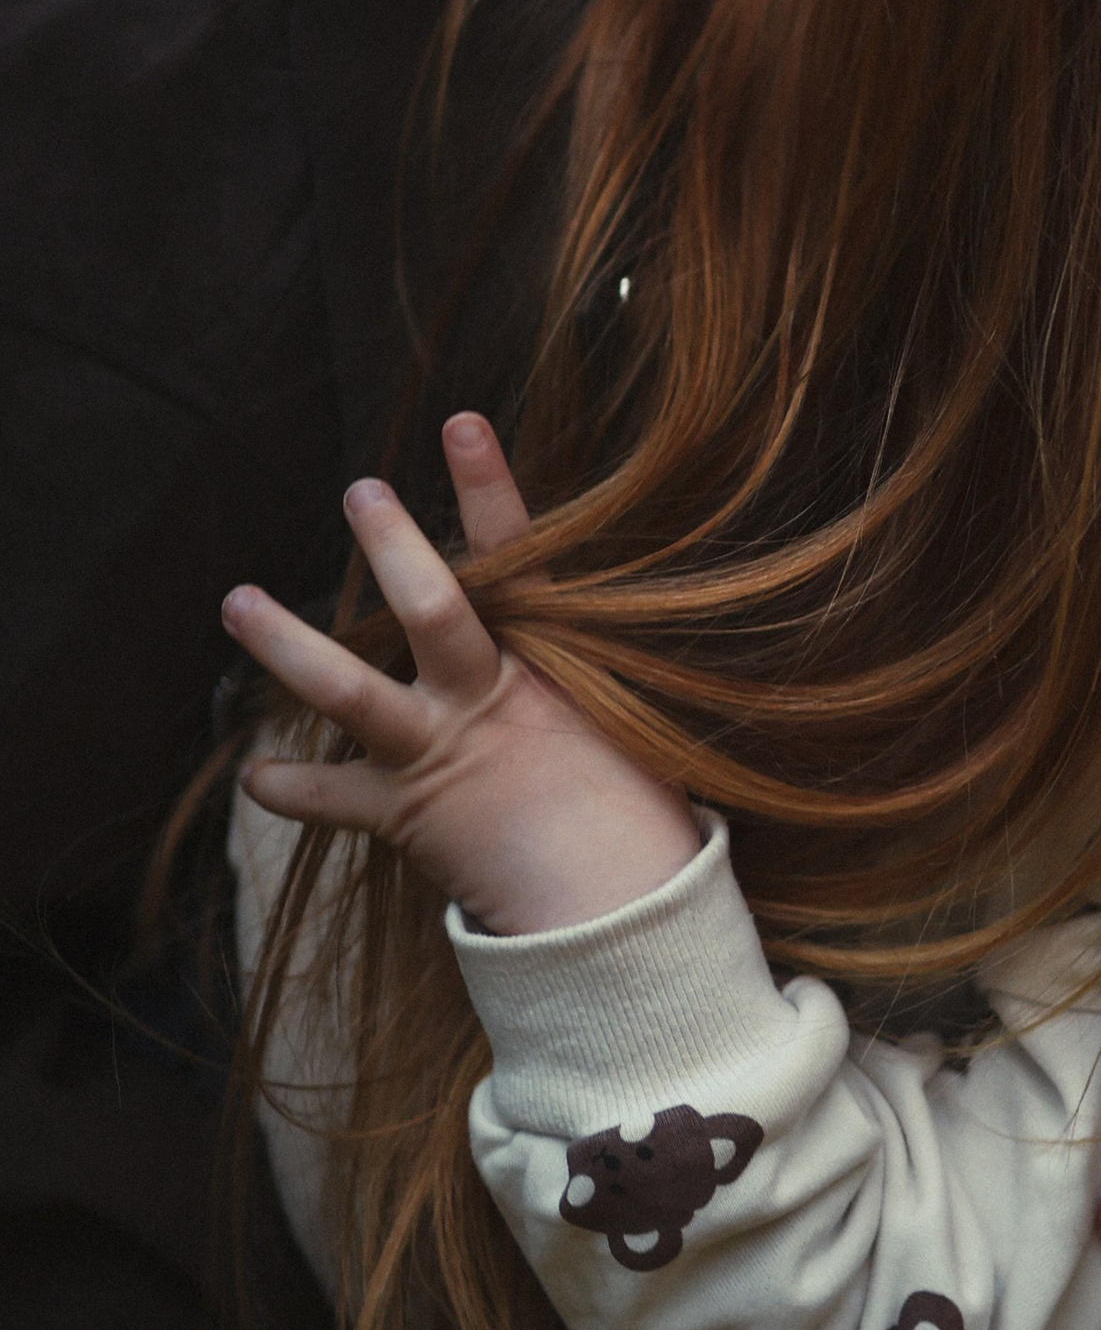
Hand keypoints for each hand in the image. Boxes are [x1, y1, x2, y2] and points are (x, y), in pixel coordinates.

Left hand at [223, 414, 701, 936]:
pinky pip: (334, 800)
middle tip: (357, 492)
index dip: (490, 489)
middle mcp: (484, 699)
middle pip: (432, 612)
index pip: (523, 558)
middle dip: (393, 548)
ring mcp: (439, 753)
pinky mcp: (406, 816)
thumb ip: (582, 665)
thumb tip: (569, 623)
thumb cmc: (635, 812)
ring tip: (237, 601)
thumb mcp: (624, 718)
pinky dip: (293, 788)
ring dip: (289, 646)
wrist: (613, 908)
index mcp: (548, 664)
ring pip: (350, 693)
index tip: (460, 422)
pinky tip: (255, 776)